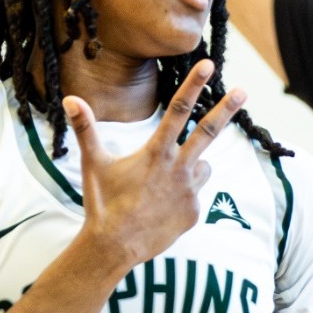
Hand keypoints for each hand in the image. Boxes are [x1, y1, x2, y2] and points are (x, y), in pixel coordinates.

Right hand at [63, 60, 246, 267]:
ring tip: (164, 183)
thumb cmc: (103, 203)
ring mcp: (189, 192)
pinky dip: (184, 196)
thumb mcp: (93, 163)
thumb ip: (86, 128)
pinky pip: (195, 195)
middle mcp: (178, 169)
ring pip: (201, 166)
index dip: (193, 85)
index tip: (208, 65)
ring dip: (192, 165)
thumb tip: (70, 98)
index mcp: (156, 153)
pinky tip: (162, 208)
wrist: (114, 247)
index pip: (178, 111)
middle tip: (243, 90)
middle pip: (208, 131)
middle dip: (226, 108)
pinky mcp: (194, 212)